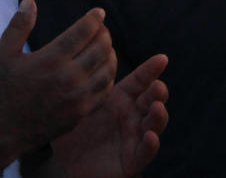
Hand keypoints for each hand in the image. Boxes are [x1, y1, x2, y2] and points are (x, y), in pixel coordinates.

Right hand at [0, 0, 116, 153]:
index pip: (84, 31)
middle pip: (101, 47)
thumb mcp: (3, 54)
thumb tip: (30, 1)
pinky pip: (105, 90)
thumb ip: (18, 26)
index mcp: (50, 59)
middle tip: (101, 29)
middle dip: (104, 33)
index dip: (94, 18)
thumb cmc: (0, 90)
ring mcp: (77, 96)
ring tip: (104, 47)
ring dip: (110, 53)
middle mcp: (68, 77)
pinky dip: (108, 76)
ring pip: (108, 68)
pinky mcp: (81, 112)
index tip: (99, 12)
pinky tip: (103, 69)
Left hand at [51, 55, 169, 177]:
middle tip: (157, 86)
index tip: (162, 59)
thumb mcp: (76, 109)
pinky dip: (151, 144)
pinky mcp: (133, 160)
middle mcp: (133, 116)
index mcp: (121, 100)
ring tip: (156, 108)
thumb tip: (75, 60)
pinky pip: (146, 152)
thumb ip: (82, 89)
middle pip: (152, 100)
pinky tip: (150, 136)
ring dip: (159, 115)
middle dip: (158, 92)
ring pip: (155, 124)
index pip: (140, 81)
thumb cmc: (70, 134)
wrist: (63, 167)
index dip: (151, 70)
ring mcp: (135, 137)